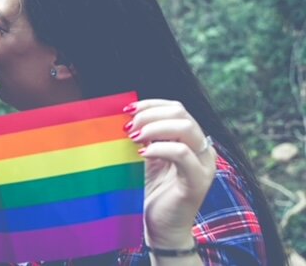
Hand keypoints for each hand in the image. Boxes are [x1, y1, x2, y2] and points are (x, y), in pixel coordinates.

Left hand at [125, 99, 215, 248]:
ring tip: (134, 137)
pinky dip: (160, 148)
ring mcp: (204, 165)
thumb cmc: (152, 191)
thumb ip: (145, 136)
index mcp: (191, 140)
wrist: (160, 228)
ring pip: (186, 128)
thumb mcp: (147, 157)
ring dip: (155, 128)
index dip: (151, 104)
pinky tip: (142, 153)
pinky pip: (182, 154)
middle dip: (150, 115)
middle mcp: (203, 149)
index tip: (127, 109)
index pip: (177, 109)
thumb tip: (128, 115)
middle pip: (182, 114)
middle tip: (128, 128)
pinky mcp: (198, 181)